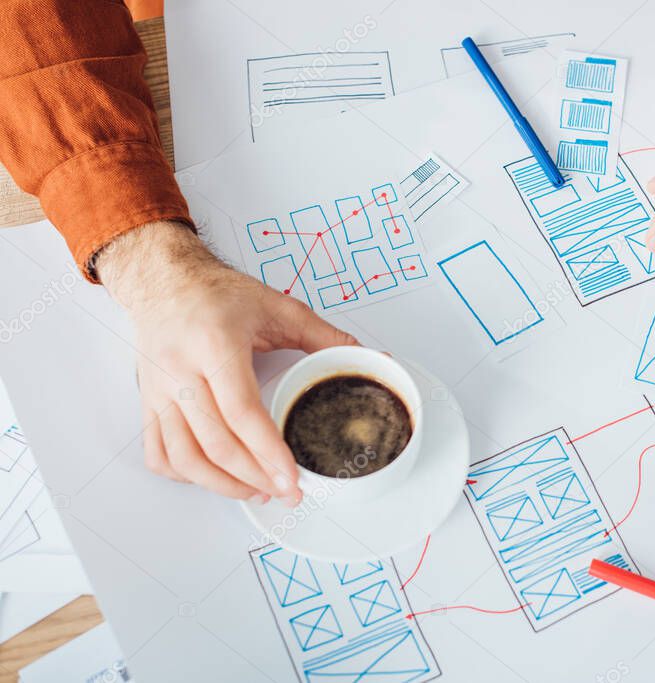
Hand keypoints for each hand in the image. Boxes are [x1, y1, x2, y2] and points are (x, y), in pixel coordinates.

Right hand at [96, 222, 359, 503]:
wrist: (165, 280)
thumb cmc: (220, 293)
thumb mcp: (278, 306)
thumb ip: (324, 336)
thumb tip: (372, 357)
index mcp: (215, 344)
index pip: (241, 411)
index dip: (268, 451)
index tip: (292, 476)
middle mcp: (180, 370)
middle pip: (216, 442)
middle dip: (254, 477)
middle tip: (286, 492)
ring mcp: (158, 389)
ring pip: (184, 456)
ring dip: (221, 484)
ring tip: (256, 492)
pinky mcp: (147, 400)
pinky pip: (157, 451)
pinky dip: (184, 475)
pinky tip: (212, 477)